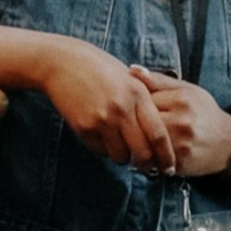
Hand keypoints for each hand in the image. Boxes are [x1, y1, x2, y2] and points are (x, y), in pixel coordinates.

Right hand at [38, 38, 176, 171]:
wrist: (61, 62)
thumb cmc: (97, 67)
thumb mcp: (129, 78)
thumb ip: (144, 101)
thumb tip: (158, 133)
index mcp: (138, 94)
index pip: (159, 135)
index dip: (166, 156)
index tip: (169, 167)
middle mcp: (122, 108)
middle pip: (142, 152)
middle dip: (146, 165)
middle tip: (147, 168)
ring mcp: (101, 119)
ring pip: (120, 156)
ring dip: (121, 155)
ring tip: (117, 142)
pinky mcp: (83, 127)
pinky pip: (99, 150)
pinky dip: (102, 148)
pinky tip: (99, 132)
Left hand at [132, 68, 230, 178]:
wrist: (228, 144)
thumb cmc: (204, 113)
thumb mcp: (186, 90)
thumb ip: (158, 80)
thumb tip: (131, 70)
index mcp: (181, 99)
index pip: (143, 98)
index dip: (135, 102)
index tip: (133, 105)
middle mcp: (181, 121)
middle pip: (141, 121)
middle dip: (133, 122)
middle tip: (130, 123)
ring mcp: (180, 143)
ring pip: (144, 141)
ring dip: (136, 140)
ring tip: (137, 137)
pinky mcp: (179, 162)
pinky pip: (152, 158)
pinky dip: (146, 155)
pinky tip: (148, 151)